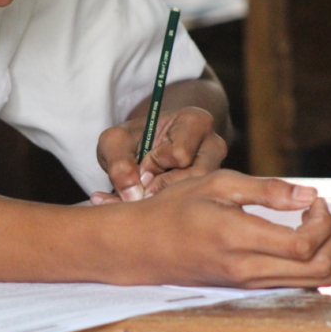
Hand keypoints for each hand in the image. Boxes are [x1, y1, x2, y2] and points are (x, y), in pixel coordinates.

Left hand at [94, 106, 226, 202]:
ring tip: (149, 190)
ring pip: (196, 195)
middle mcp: (213, 145)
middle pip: (194, 177)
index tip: (143, 161)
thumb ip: (119, 163)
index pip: (180, 153)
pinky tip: (151, 201)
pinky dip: (166, 209)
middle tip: (144, 183)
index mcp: (195, 122)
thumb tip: (133, 194)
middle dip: (162, 185)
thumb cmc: (131, 140)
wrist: (141, 150)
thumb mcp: (114, 142)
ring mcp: (216, 170)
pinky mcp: (211, 191)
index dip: (155, 162)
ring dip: (165, 198)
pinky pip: (195, 206)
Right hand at [103, 172, 330, 287]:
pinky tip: (294, 237)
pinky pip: (293, 284)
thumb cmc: (177, 207)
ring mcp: (248, 283)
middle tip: (320, 211)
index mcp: (237, 238)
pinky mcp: (247, 287)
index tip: (314, 200)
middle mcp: (246, 269)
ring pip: (310, 282)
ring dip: (324, 251)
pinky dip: (307, 263)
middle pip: (318, 270)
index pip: (303, 245)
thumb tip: (310, 195)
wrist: (143, 244)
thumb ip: (266, 189)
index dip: (322, 222)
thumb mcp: (217, 184)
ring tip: (311, 222)